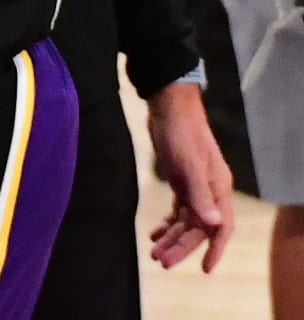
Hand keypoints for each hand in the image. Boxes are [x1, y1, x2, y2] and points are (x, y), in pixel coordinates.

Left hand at [147, 81, 234, 271]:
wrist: (169, 106)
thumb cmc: (181, 133)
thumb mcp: (188, 163)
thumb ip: (199, 193)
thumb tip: (212, 224)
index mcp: (218, 189)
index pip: (221, 227)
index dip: (214, 249)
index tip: (205, 269)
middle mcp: (210, 191)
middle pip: (199, 227)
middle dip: (182, 246)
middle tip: (161, 261)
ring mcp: (196, 186)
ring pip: (187, 220)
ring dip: (172, 236)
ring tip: (154, 252)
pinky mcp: (182, 180)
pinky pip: (179, 209)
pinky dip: (169, 222)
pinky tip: (155, 231)